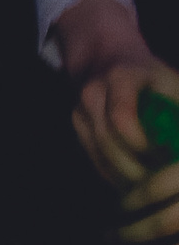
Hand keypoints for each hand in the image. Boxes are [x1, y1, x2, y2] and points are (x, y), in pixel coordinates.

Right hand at [59, 0, 174, 187]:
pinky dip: (113, 174)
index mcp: (121, 77)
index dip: (141, 144)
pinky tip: (133, 181)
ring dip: (123, 175)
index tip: (163, 158)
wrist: (108, 57)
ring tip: (149, 187)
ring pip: (97, 153)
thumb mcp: (171, 82)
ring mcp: (79, 110)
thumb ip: (177, 107)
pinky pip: (93, 156)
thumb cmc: (150, 75)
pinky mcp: (76, 125)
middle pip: (106, 140)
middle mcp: (93, 92)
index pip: (122, 118)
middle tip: (159, 182)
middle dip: (134, 167)